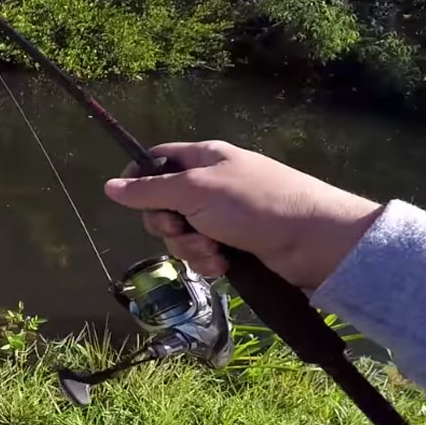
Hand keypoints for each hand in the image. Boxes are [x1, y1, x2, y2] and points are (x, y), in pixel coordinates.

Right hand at [104, 141, 381, 290]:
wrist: (316, 242)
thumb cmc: (256, 205)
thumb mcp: (196, 192)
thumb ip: (150, 191)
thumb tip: (109, 186)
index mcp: (203, 159)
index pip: (156, 160)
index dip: (137, 178)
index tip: (128, 201)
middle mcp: (210, 184)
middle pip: (163, 205)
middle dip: (167, 225)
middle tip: (184, 229)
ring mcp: (223, 216)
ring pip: (181, 234)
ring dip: (190, 248)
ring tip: (215, 253)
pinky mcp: (234, 244)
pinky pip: (202, 253)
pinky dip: (208, 261)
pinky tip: (224, 266)